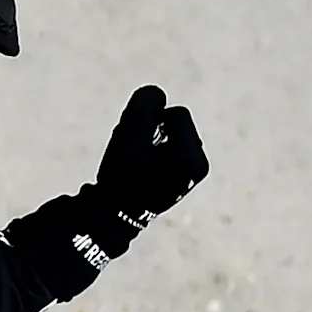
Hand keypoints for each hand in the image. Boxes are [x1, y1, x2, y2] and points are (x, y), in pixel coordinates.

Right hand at [94, 85, 206, 229]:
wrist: (112, 216)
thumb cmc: (120, 177)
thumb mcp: (128, 136)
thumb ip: (144, 107)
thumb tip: (156, 94)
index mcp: (192, 159)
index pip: (176, 113)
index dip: (151, 121)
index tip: (135, 142)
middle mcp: (198, 166)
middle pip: (176, 123)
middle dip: (153, 130)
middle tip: (133, 153)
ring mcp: (191, 174)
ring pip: (171, 135)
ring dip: (151, 141)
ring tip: (135, 163)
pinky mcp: (181, 178)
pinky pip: (168, 149)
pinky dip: (153, 153)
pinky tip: (139, 170)